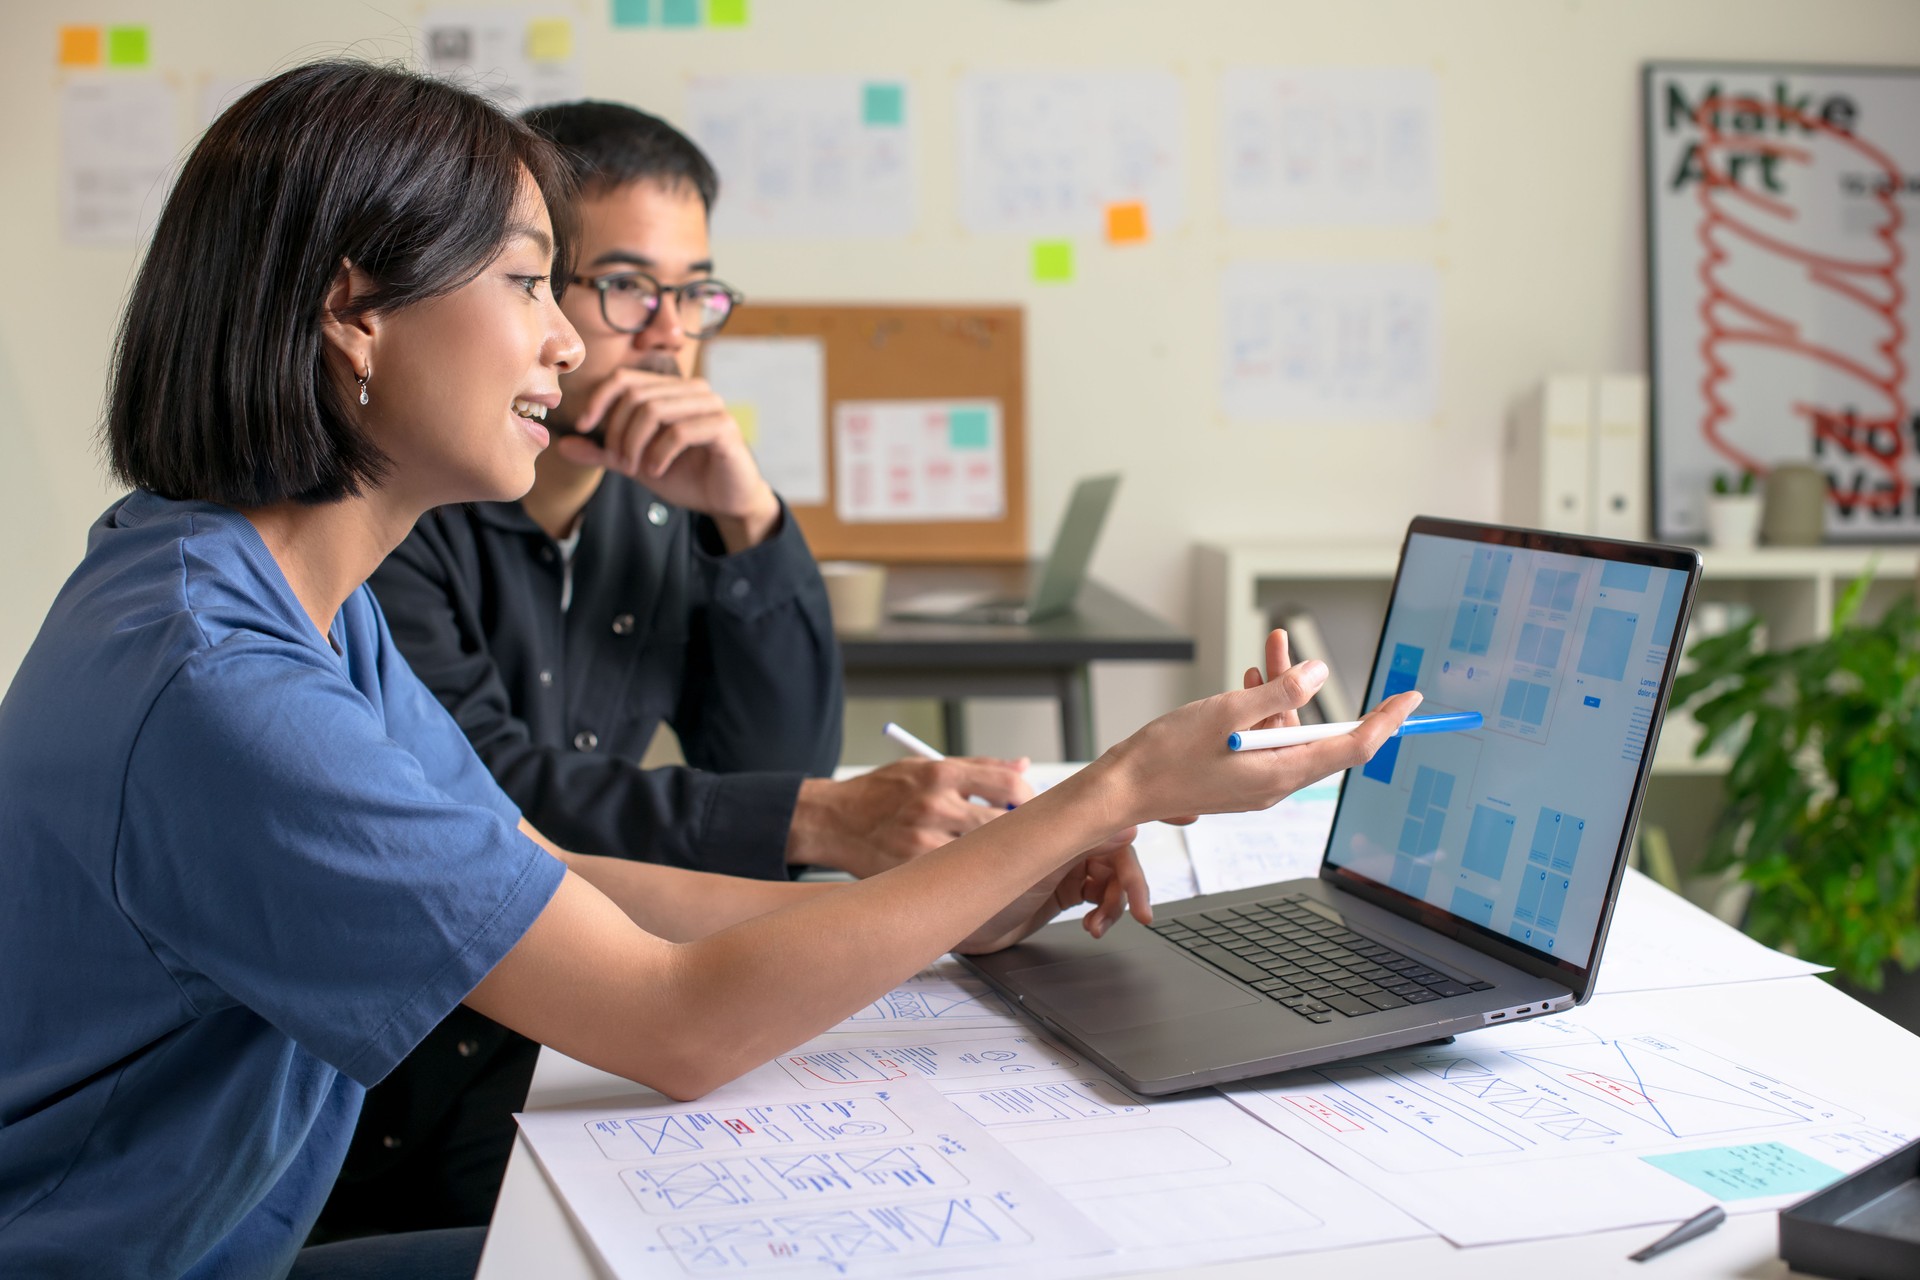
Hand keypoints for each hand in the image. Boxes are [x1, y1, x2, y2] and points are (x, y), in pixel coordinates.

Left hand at [554, 369, 779, 549]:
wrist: (728, 501)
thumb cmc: (687, 476)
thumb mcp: (638, 464)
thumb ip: (605, 453)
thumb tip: (563, 445)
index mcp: (672, 390)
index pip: (625, 379)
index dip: (599, 399)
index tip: (583, 426)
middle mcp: (693, 389)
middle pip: (636, 396)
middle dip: (618, 432)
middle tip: (619, 462)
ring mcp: (710, 405)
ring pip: (654, 410)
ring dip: (635, 444)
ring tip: (635, 469)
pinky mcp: (723, 427)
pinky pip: (679, 431)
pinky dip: (659, 454)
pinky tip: (656, 471)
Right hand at [786, 757, 1035, 877]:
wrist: (832, 821)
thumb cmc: (881, 793)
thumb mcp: (925, 765)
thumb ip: (977, 767)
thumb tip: (1023, 767)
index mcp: (941, 773)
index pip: (1010, 783)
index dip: (1029, 797)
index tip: (1028, 806)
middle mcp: (934, 805)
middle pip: (1006, 822)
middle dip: (1019, 831)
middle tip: (1018, 838)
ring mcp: (923, 842)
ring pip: (984, 855)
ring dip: (993, 858)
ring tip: (988, 857)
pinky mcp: (912, 871)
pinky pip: (956, 878)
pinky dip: (966, 878)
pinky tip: (961, 875)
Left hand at [955, 829, 1149, 954]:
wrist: (950, 922)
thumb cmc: (978, 888)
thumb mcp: (1032, 866)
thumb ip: (1077, 841)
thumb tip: (1128, 826)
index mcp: (1063, 829)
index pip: (1115, 840)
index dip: (1133, 866)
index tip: (1141, 897)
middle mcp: (1067, 844)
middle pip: (1118, 862)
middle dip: (1129, 890)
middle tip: (1139, 916)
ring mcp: (1065, 868)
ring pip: (1111, 882)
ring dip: (1114, 906)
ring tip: (1097, 927)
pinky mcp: (1061, 891)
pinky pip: (1097, 897)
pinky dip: (1102, 913)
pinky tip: (1092, 926)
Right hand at [1092, 628, 1422, 828]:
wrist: (1123, 788)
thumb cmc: (1166, 755)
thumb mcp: (1225, 712)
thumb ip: (1276, 695)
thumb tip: (1316, 676)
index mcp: (1279, 774)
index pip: (1351, 748)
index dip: (1385, 722)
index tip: (1408, 700)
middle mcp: (1275, 784)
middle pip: (1314, 733)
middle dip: (1307, 688)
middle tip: (1290, 646)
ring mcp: (1256, 783)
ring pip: (1285, 731)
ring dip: (1278, 694)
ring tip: (1265, 654)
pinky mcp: (1239, 778)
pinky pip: (1264, 740)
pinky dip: (1260, 711)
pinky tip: (1247, 684)